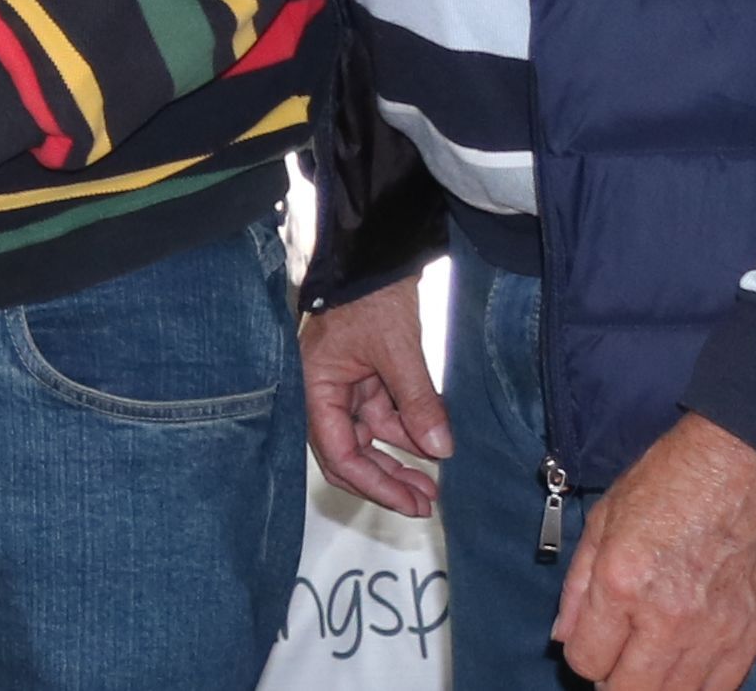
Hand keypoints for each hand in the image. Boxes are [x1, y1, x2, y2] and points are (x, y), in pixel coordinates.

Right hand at [300, 277, 452, 515]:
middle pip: (350, 453)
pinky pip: (385, 414)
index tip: (408, 501)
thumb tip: (440, 450)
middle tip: (423, 502)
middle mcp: (324, 392)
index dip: (374, 483)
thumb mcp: (398, 350)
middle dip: (385, 479)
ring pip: (370, 436)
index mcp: (315, 388)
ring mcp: (345, 385)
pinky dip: (408, 430)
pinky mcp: (366, 375)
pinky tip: (432, 444)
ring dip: (400, 457)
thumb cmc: (370, 294)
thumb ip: (418, 403)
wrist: (376, 253)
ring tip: (432, 482)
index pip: (340, 453)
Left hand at [551, 414, 755, 690]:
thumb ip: (578, 586)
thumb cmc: (675, 479)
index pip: (586, 661)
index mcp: (622, 583)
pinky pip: (721, 689)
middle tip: (618, 658)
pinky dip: (697, 686)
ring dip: (654, 686)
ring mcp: (715, 631)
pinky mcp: (752, 635)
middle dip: (614, 681)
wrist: (751, 461)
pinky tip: (686, 666)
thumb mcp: (605, 518)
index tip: (593, 639)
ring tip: (650, 663)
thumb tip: (564, 636)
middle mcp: (668, 617)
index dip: (583, 654)